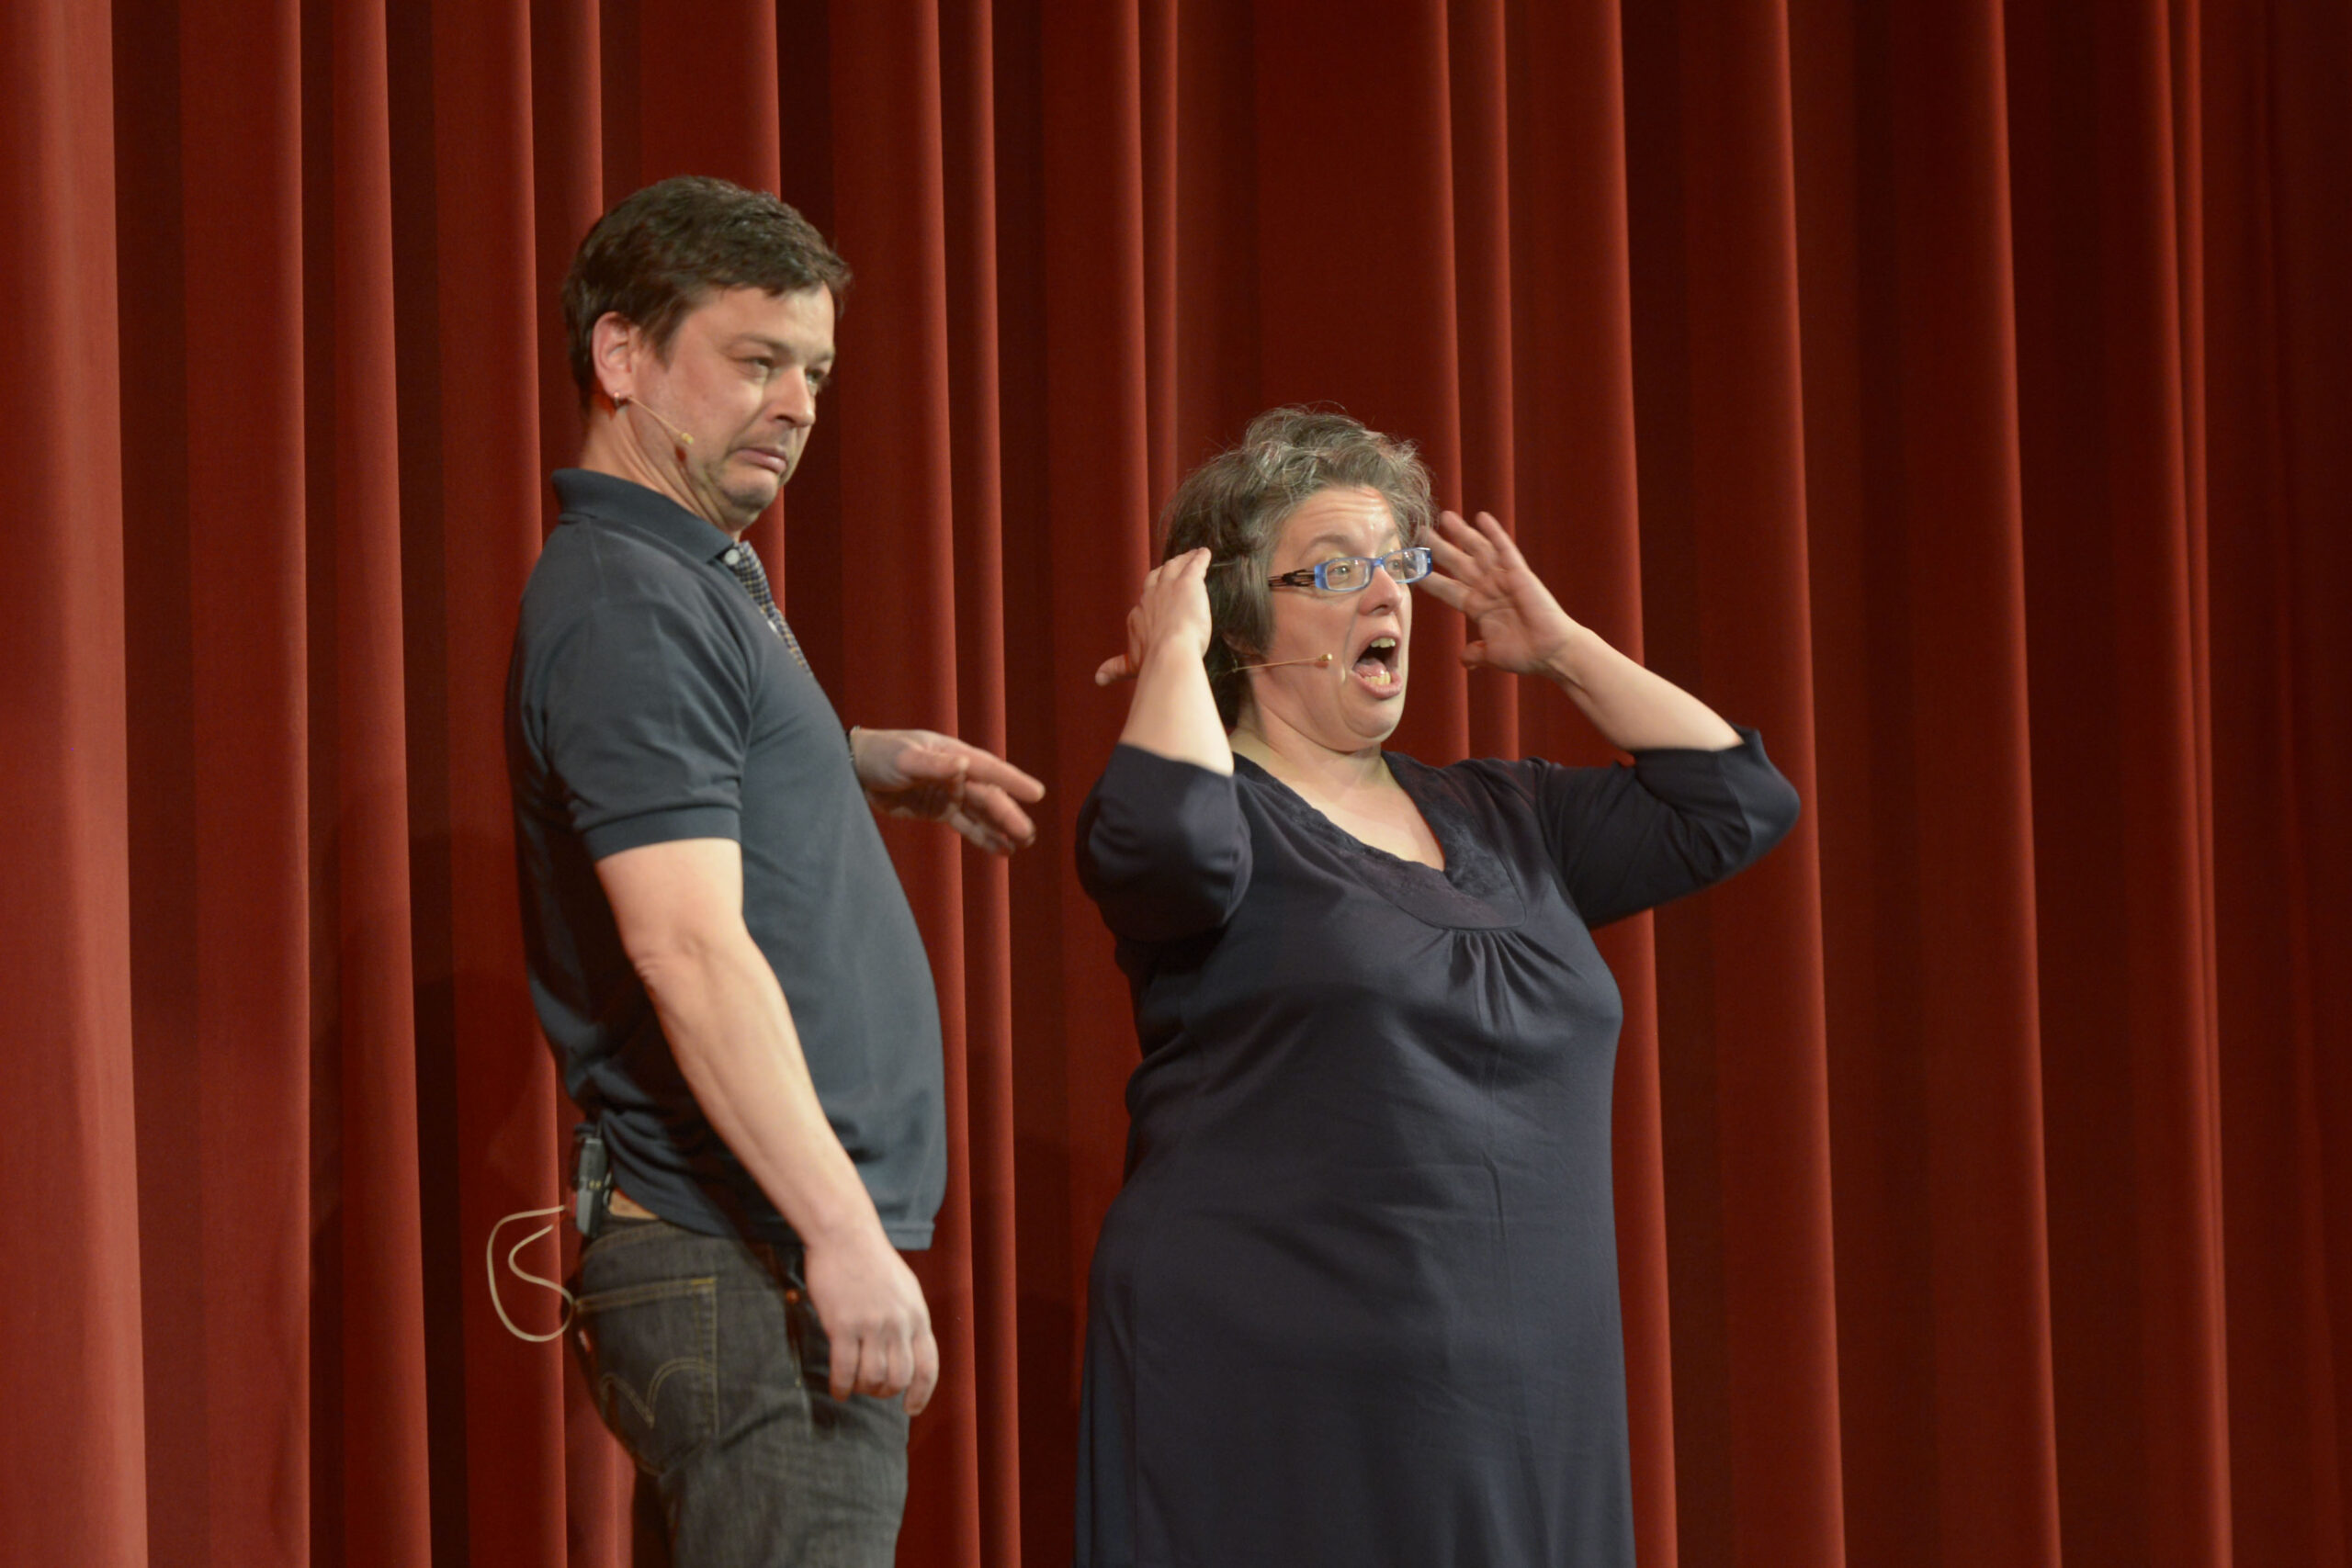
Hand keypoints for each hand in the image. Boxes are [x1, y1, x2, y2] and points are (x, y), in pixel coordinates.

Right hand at [801, 1221, 940, 1413]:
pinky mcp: (842, 1325)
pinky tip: (838, 1390)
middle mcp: (899, 1324)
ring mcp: (871, 1325)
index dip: (921, 1394)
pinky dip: (841, 1386)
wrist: (845, 1235)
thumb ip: (909, 1320)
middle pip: (898, 1378)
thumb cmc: (873, 1261)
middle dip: (886, 1392)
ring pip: (872, 1378)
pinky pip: (844, 1370)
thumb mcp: (905, 1289)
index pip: (928, 1366)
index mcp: (917, 1315)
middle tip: (873, 1390)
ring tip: (854, 1386)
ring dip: (863, 1389)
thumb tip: (909, 1352)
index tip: (911, 1409)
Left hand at [849, 728, 1044, 853]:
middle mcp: (957, 773)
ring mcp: (949, 792)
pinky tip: (1002, 850)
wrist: (853, 770)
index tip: (1037, 793)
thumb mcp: (903, 758)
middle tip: (1028, 834)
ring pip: (981, 812)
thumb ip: (932, 765)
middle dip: (1009, 815)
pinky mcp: (938, 810)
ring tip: (1024, 843)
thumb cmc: (879, 756)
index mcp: (952, 755)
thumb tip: (963, 765)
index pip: (988, 769)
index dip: (1013, 781)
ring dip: (1002, 827)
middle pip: (988, 796)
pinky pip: (965, 825)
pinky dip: (983, 836)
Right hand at [1094, 547, 1214, 684]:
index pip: (1146, 601)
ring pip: (1174, 567)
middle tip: (1171, 566)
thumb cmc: (1153, 662)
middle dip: (1163, 571)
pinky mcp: (1189, 582)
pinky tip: (1204, 553)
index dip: (1153, 597)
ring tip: (1188, 556)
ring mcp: (1169, 586)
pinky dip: (1199, 558)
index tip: (1158, 596)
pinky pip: (1194, 564)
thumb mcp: (1132, 664)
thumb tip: (1097, 680)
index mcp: (1138, 614)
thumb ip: (1115, 668)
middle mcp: (1150, 596)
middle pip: (1156, 577)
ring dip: (1181, 560)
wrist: (1170, 653)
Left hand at [1418, 509, 1584, 675]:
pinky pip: (1504, 549)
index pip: (1447, 588)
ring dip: (1461, 533)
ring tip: (1444, 516)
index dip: (1429, 578)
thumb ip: (1476, 653)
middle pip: (1457, 563)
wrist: (1552, 653)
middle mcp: (1487, 589)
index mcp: (1478, 607)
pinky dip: (1493, 532)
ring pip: (1477, 551)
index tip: (1411, 568)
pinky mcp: (1520, 573)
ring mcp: (1503, 579)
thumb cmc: (1526, 654)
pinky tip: (1481, 516)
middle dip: (1439, 548)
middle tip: (1421, 531)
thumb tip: (1464, 660)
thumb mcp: (1492, 654)